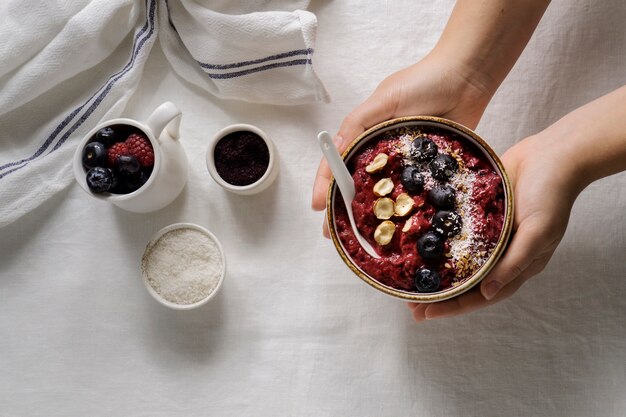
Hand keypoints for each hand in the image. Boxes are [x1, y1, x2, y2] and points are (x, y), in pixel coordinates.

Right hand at [312, 54, 493, 234]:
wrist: (466, 77)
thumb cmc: (423, 82)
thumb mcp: (384, 99)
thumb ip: (358, 123)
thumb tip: (334, 149)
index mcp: (365, 134)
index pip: (338, 162)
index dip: (326, 184)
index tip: (319, 207)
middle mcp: (381, 151)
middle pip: (357, 183)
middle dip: (343, 208)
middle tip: (335, 233)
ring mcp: (405, 162)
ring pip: (384, 192)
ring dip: (372, 214)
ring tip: (362, 238)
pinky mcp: (429, 169)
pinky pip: (414, 192)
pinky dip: (405, 208)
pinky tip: (399, 226)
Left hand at [408, 133, 586, 321]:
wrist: (553, 153)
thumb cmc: (551, 194)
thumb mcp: (538, 231)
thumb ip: (514, 262)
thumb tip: (489, 293)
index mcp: (518, 264)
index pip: (482, 295)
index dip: (454, 306)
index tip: (426, 314)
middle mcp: (501, 254)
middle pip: (466, 282)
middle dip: (439, 295)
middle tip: (410, 305)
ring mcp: (490, 234)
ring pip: (458, 260)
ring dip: (435, 271)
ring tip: (409, 280)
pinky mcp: (480, 214)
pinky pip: (456, 233)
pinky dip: (439, 240)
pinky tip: (419, 243)